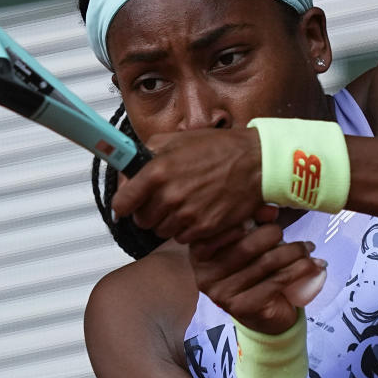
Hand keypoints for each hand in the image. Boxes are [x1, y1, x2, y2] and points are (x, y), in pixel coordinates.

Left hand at [112, 127, 263, 242]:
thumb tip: (128, 168)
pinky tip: (197, 212)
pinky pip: (182, 238)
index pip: (122, 202)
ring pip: (161, 231)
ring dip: (167, 221)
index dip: (123, 203)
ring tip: (183, 204)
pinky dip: (186, 229)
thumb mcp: (177, 139)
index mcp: (157, 171)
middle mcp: (170, 196)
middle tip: (161, 200)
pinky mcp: (204, 228)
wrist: (255, 162)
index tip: (127, 203)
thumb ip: (146, 153)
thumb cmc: (217, 148)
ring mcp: (187, 215)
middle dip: (148, 211)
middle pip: (142, 220)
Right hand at [189, 222, 326, 333]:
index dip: (248, 217)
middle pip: (246, 245)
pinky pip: (278, 280)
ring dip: (294, 251)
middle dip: (274, 234)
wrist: (264, 315)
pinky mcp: (244, 307)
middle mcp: (205, 273)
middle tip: (288, 233)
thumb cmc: (253, 271)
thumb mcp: (249, 242)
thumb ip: (253, 223)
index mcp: (200, 252)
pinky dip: (301, 269)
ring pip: (266, 263)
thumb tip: (271, 210)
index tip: (272, 214)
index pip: (222, 228)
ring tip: (308, 247)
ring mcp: (222, 293)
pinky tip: (314, 264)